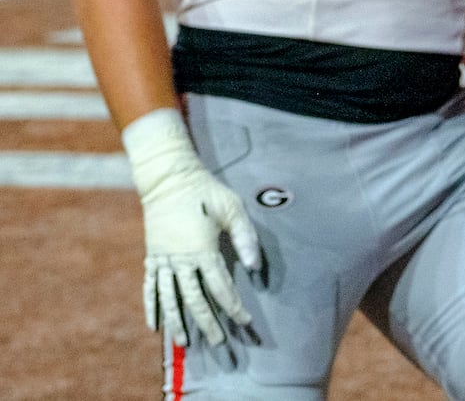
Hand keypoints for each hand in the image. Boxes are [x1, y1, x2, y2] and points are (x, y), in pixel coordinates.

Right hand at [123, 109, 260, 346]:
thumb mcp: (232, 208)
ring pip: (170, 298)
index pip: (221, 286)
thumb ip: (245, 237)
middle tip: (218, 343)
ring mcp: (163, 259)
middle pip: (195, 299)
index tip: (244, 321)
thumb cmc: (206, 192)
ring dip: (178, 322)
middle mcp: (181, 259)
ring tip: (184, 343)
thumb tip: (254, 266)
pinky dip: (152, 307)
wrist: (168, 180)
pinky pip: (151, 288)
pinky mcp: (152, 256)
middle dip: (207, 323)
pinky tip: (155, 325)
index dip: (233, 306)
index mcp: (203, 249)